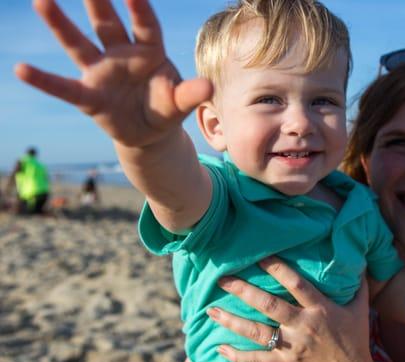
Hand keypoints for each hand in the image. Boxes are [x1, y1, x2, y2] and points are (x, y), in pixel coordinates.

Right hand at [14, 0, 211, 148]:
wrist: (150, 132)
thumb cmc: (166, 108)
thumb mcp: (180, 103)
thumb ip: (190, 94)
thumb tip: (209, 86)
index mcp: (150, 52)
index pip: (146, 25)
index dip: (139, 7)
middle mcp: (122, 55)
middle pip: (107, 23)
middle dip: (98, 0)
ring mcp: (102, 72)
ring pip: (79, 44)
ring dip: (61, 24)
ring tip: (41, 0)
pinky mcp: (89, 95)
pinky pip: (64, 87)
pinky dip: (45, 80)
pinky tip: (22, 69)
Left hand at [207, 256, 387, 361]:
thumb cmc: (355, 339)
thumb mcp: (360, 309)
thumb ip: (358, 284)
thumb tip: (359, 258)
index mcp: (320, 308)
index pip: (297, 284)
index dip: (278, 269)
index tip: (260, 255)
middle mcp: (303, 326)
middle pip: (269, 306)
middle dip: (244, 291)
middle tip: (222, 279)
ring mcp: (292, 346)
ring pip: (258, 332)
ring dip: (233, 321)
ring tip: (211, 310)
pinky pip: (258, 360)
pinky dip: (238, 355)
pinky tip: (220, 348)